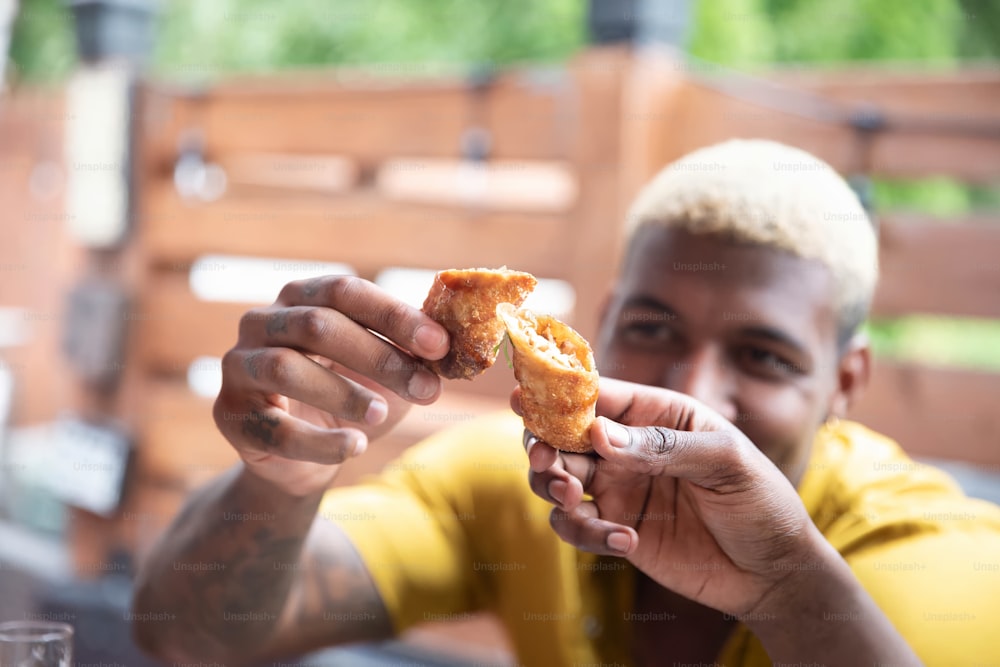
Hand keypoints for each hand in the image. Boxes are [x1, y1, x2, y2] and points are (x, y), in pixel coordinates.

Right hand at [214, 276, 448, 494]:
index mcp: (301, 297)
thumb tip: (452, 344)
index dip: (393, 315)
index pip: (345, 291)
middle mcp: (261, 322)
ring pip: (285, 369)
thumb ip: (411, 353)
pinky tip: (353, 447)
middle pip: (317, 326)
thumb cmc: (349, 396)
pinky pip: (274, 428)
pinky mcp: (229, 415)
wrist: (303, 459)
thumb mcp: (385, 371)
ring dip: (342, 393)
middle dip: (378, 357)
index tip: (439, 345)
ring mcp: (238, 367)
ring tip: (381, 416)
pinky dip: (318, 441)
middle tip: (424, 388)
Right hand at [515, 377, 821, 617]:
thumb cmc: (762, 501)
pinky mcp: (615, 528)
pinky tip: (626, 543)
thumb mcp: (726, 463)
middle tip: (549, 465)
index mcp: (654, 413)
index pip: (596, 394)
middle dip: (544, 445)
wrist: (775, 571)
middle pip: (562, 435)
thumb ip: (663, 447)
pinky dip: (586, 534)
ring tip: (574, 500)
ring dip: (552, 487)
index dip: (556, 394)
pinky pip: (577, 527)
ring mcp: (618, 488)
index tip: (525, 400)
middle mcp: (626, 446)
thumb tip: (599, 433)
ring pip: (556, 479)